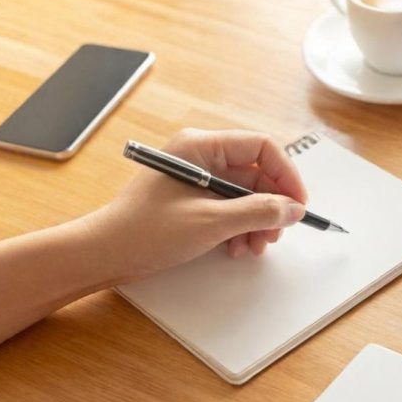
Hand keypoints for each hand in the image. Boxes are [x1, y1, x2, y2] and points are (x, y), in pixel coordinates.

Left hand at [89, 128, 307, 282]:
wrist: (104, 254)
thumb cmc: (145, 231)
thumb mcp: (210, 222)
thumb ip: (257, 212)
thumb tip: (293, 209)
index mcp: (202, 147)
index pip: (261, 148)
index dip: (286, 175)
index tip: (298, 204)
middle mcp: (202, 157)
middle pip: (256, 175)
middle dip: (270, 206)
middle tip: (275, 235)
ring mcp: (198, 180)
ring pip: (246, 195)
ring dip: (257, 222)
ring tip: (253, 247)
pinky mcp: (194, 201)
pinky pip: (230, 209)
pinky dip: (240, 228)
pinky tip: (235, 248)